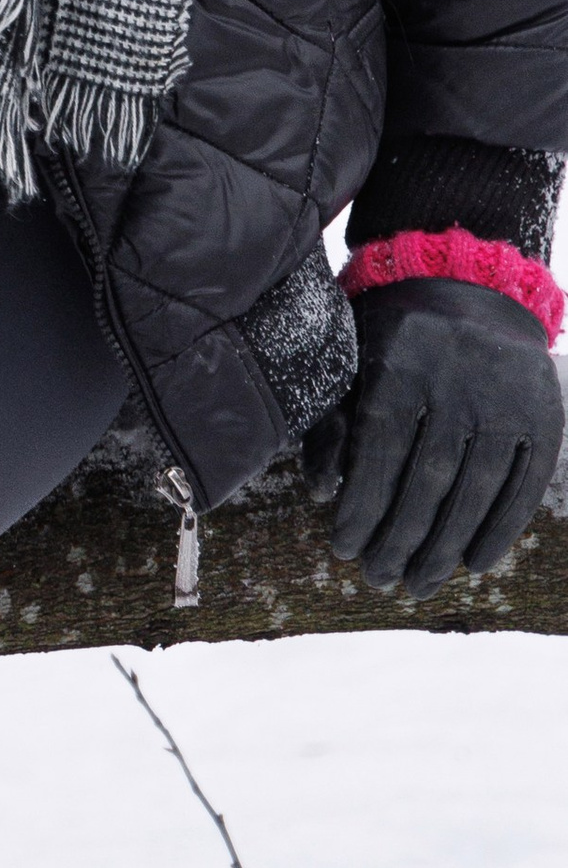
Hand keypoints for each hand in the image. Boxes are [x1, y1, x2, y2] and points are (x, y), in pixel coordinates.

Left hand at [304, 275, 563, 595]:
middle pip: (428, 477)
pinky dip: (500, 529)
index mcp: (401, 357)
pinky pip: (523, 484)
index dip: (361, 504)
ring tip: (418, 584)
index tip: (342, 548)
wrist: (470, 283)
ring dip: (446, 547)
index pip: (379, 447)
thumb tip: (321, 491)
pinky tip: (475, 563)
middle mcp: (457, 376)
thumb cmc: (395, 330)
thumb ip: (335, 418)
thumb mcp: (353, 353)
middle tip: (379, 579)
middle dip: (401, 538)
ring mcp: (507, 396)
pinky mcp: (545, 413)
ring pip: (475, 489)